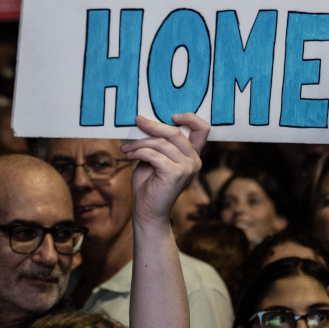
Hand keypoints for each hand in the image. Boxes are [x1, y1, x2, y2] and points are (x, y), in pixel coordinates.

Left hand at [125, 113, 209, 227]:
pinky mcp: (176, 174)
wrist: (147, 212)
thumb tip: (144, 122)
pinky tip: (129, 156)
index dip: (190, 118)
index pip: (202, 130)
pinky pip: (154, 154)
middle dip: (153, 126)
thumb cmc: (149, 185)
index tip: (172, 115)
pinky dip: (139, 152)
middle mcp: (194, 161)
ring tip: (126, 148)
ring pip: (161, 143)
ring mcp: (187, 168)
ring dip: (139, 143)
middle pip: (175, 132)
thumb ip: (156, 143)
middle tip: (137, 121)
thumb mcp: (153, 158)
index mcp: (192, 155)